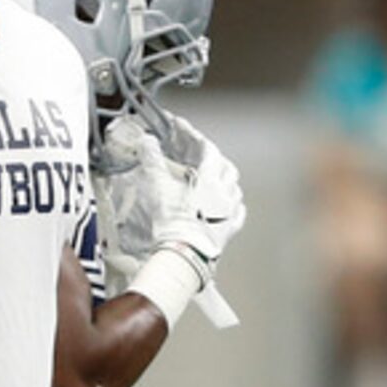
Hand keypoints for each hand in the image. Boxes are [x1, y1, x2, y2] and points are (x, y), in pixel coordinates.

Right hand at [96, 105, 246, 272]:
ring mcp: (229, 213)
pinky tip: (228, 207)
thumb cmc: (174, 226)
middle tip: (203, 155)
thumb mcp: (158, 188)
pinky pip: (237, 214)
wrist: (182, 256)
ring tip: (217, 179)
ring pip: (235, 189)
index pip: (207, 148)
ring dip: (226, 181)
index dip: (194, 136)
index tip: (183, 130)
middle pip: (226, 167)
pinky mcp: (229, 231)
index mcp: (210, 180)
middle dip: (215, 158)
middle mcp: (225, 194)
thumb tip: (148, 143)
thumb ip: (153, 161)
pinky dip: (233, 207)